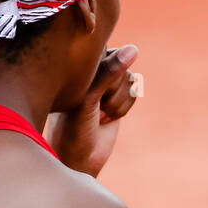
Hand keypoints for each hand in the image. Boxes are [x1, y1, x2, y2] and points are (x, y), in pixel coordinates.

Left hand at [46, 45, 139, 176]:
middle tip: (94, 107)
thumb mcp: (89, 97)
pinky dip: (123, 108)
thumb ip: (110, 72)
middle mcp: (90, 71)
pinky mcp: (117, 97)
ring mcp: (105, 84)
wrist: (79, 158)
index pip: (102, 50)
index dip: (103, 72)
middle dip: (112, 89)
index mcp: (75, 65)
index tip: (91, 92)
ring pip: (130, 79)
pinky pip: (134, 93)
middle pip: (120, 63)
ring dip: (117, 101)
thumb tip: (134, 49)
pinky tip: (107, 118)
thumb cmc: (73, 127)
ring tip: (99, 114)